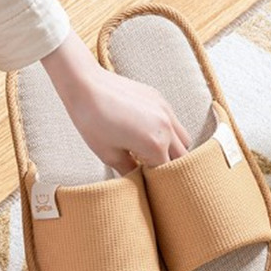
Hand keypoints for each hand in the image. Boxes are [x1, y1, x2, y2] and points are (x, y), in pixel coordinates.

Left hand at [40, 30, 190, 174]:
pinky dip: (169, 134)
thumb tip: (138, 182)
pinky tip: (148, 136)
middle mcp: (166, 127)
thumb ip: (130, 171)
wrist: (86, 85)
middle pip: (182, 158)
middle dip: (169, 168)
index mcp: (155, 145)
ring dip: (173, 151)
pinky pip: (175, 122)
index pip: (166, 173)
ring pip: (184, 140)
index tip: (148, 185)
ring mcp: (166, 111)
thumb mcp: (109, 154)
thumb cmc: (93, 121)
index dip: (157, 182)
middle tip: (152, 173)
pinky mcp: (161, 100)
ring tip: (152, 155)